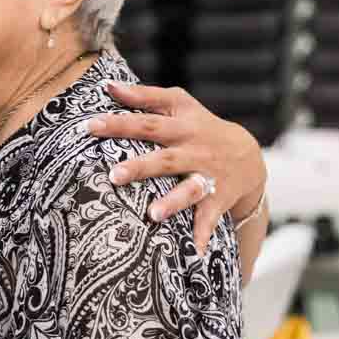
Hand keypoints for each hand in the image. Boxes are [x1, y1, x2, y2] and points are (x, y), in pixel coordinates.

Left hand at [88, 81, 266, 254]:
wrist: (248, 155)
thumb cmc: (200, 127)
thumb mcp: (179, 105)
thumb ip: (144, 96)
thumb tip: (108, 85)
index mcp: (182, 124)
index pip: (148, 120)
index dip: (121, 120)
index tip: (90, 125)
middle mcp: (195, 149)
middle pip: (165, 157)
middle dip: (140, 167)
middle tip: (114, 175)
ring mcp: (208, 175)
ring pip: (190, 189)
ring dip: (172, 202)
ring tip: (152, 214)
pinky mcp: (218, 199)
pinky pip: (209, 219)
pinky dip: (202, 235)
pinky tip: (195, 253)